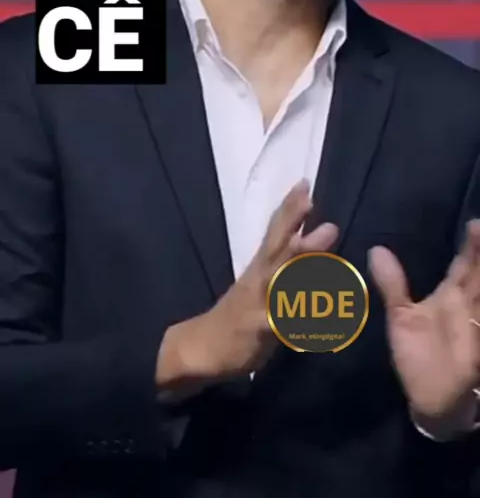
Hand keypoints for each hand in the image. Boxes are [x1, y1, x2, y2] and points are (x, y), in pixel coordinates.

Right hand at [157, 180, 337, 393]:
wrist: (199, 349)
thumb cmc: (239, 315)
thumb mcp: (263, 284)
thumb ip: (286, 265)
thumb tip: (310, 240)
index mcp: (261, 267)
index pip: (275, 232)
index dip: (289, 208)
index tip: (304, 183)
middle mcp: (259, 279)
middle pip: (276, 246)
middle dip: (291, 222)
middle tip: (307, 200)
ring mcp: (256, 303)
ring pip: (276, 277)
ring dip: (293, 260)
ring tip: (309, 239)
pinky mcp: (257, 331)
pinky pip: (276, 323)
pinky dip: (290, 317)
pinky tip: (307, 312)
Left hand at [369, 220, 479, 434]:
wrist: (432, 402)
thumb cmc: (418, 358)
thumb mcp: (401, 319)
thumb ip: (392, 286)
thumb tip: (376, 249)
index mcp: (452, 294)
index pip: (465, 263)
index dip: (472, 245)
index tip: (475, 223)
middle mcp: (471, 305)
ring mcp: (479, 325)